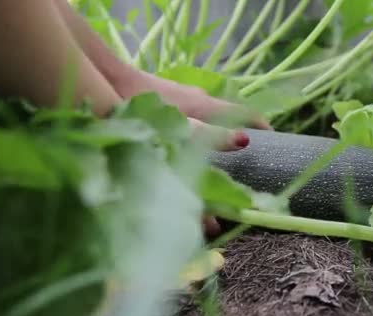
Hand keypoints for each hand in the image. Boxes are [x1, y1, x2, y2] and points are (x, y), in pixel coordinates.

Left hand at [113, 69, 271, 235]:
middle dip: (237, 144)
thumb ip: (209, 135)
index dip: (261, 128)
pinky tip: (180, 163)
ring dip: (213, 147)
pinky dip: (191, 144)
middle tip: (242, 172)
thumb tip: (242, 141)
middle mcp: (196, 101)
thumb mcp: (177, 123)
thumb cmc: (139, 103)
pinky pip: (186, 127)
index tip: (274, 146)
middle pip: (226, 121)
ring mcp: (178, 103)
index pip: (245, 113)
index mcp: (205, 105)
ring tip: (213, 176)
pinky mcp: (162, 108)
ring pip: (205, 125)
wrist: (98, 81)